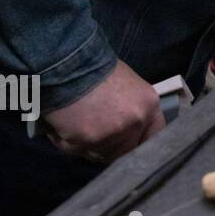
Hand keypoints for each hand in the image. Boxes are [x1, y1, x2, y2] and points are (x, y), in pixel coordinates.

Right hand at [44, 60, 164, 162]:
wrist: (67, 62)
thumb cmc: (93, 69)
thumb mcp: (125, 86)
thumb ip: (131, 109)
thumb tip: (124, 127)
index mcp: (149, 105)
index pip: (154, 137)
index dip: (138, 144)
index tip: (126, 146)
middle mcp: (137, 120)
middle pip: (124, 151)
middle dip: (107, 147)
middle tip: (90, 135)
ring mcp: (115, 132)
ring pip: (98, 154)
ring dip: (84, 145)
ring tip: (72, 123)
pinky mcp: (91, 139)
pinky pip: (75, 150)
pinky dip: (64, 141)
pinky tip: (60, 123)